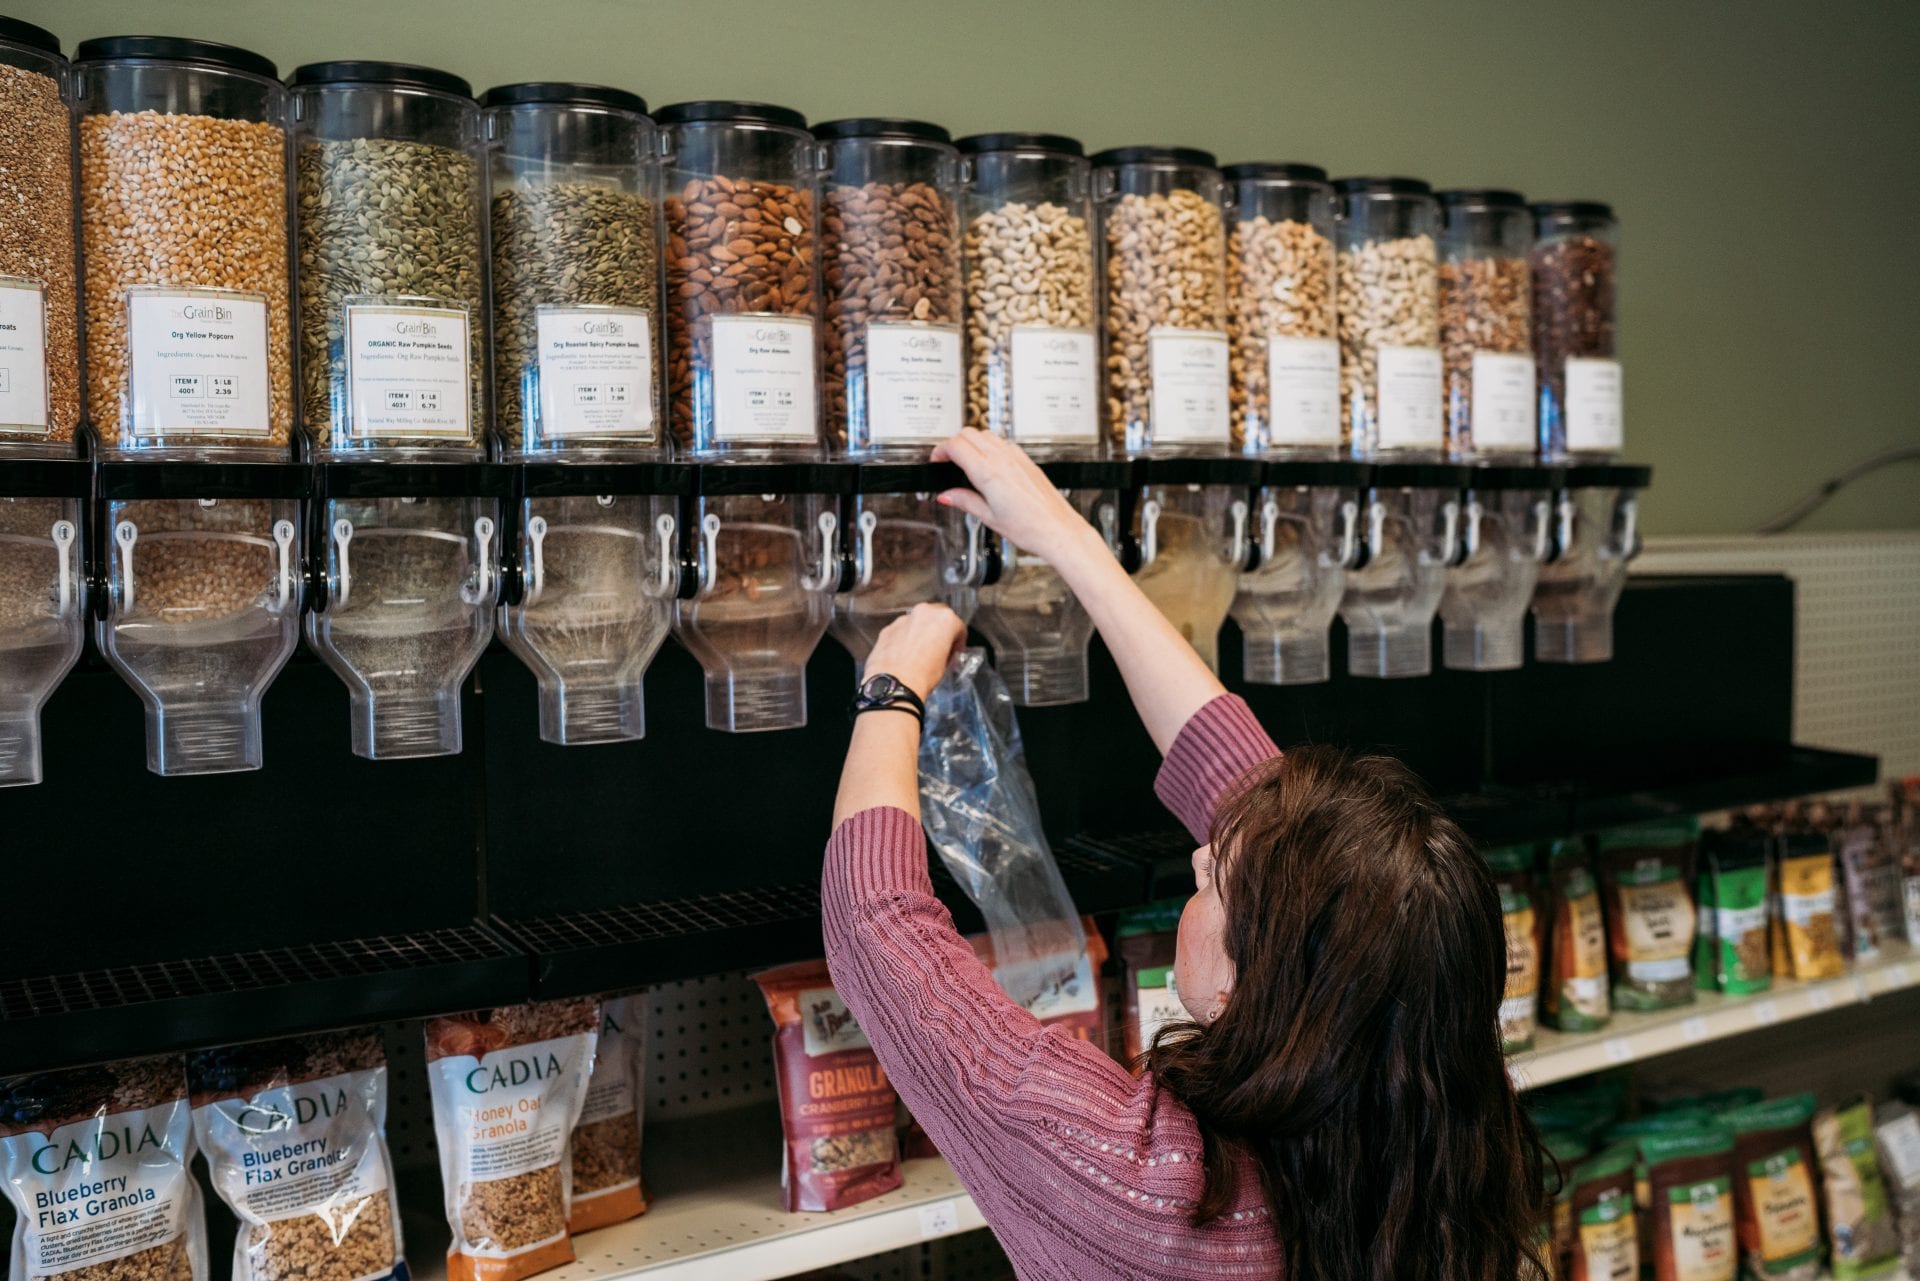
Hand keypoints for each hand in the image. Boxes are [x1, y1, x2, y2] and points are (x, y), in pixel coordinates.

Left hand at [863, 603, 967, 702]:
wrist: (895, 685)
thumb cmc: (923, 676)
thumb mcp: (945, 663)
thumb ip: (946, 649)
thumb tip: (942, 652)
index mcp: (944, 619)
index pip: (958, 627)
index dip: (958, 641)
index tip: (955, 651)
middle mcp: (924, 613)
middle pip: (936, 617)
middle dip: (939, 630)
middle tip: (939, 648)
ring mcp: (903, 619)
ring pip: (917, 622)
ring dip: (920, 633)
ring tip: (920, 654)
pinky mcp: (888, 628)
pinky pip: (901, 631)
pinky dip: (904, 639)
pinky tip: (905, 655)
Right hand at [932, 429, 1099, 564]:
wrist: (1058, 529)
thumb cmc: (1030, 527)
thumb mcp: (989, 517)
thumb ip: (964, 501)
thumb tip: (947, 495)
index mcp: (989, 473)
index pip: (956, 446)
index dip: (940, 450)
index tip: (937, 460)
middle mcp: (1003, 459)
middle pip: (968, 433)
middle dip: (953, 443)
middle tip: (948, 461)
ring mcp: (1016, 456)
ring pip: (985, 433)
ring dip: (971, 442)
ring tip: (966, 462)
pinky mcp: (1026, 459)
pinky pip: (1001, 442)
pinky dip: (988, 446)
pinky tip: (988, 464)